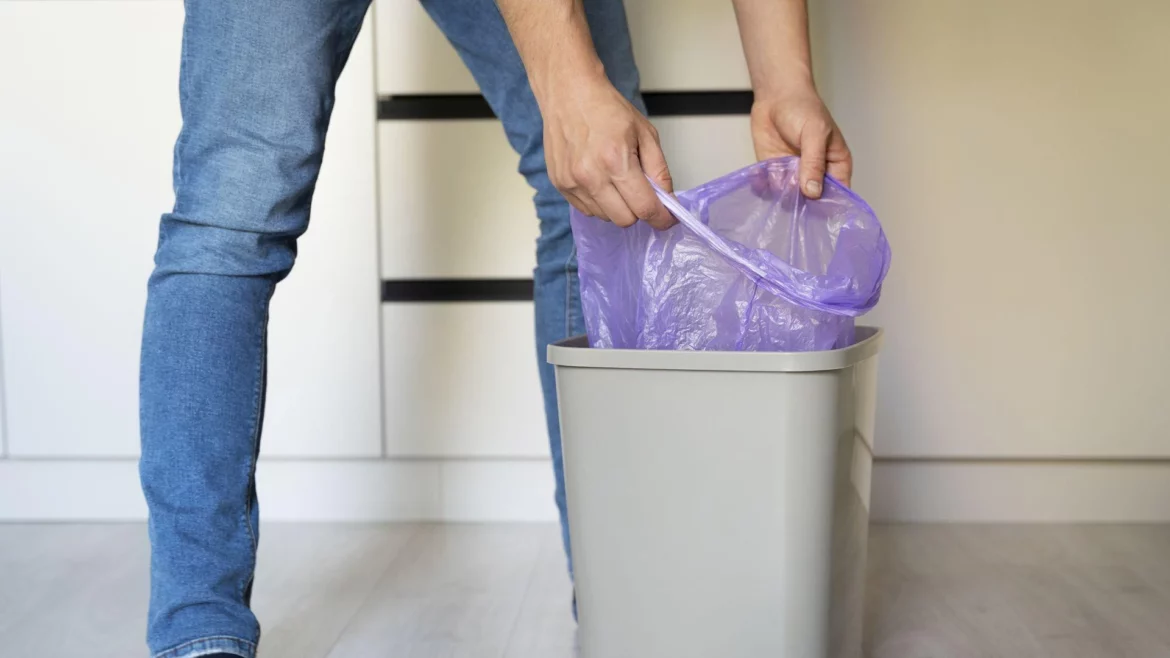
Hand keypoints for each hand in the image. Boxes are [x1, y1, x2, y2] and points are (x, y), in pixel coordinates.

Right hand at [542, 77, 675, 228]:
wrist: (569, 93)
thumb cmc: (607, 109)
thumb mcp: (645, 133)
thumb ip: (659, 170)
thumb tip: (668, 200)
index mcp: (616, 160)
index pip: (644, 207)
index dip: (661, 218)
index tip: (667, 219)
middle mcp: (591, 176)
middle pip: (625, 220)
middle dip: (638, 210)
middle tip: (641, 192)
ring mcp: (572, 183)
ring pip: (605, 218)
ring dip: (617, 206)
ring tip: (615, 179)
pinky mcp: (560, 184)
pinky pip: (586, 210)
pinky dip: (599, 203)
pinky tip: (599, 180)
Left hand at [750, 88, 851, 198]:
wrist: (776, 95)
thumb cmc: (804, 109)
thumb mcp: (814, 133)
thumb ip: (814, 163)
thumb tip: (813, 192)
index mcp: (836, 166)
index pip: (839, 196)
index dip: (829, 206)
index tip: (815, 210)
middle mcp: (816, 175)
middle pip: (812, 203)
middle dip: (801, 202)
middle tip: (790, 188)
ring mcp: (794, 176)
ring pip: (789, 199)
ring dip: (780, 192)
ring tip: (776, 174)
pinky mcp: (774, 173)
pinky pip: (769, 189)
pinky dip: (763, 187)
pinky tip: (760, 176)